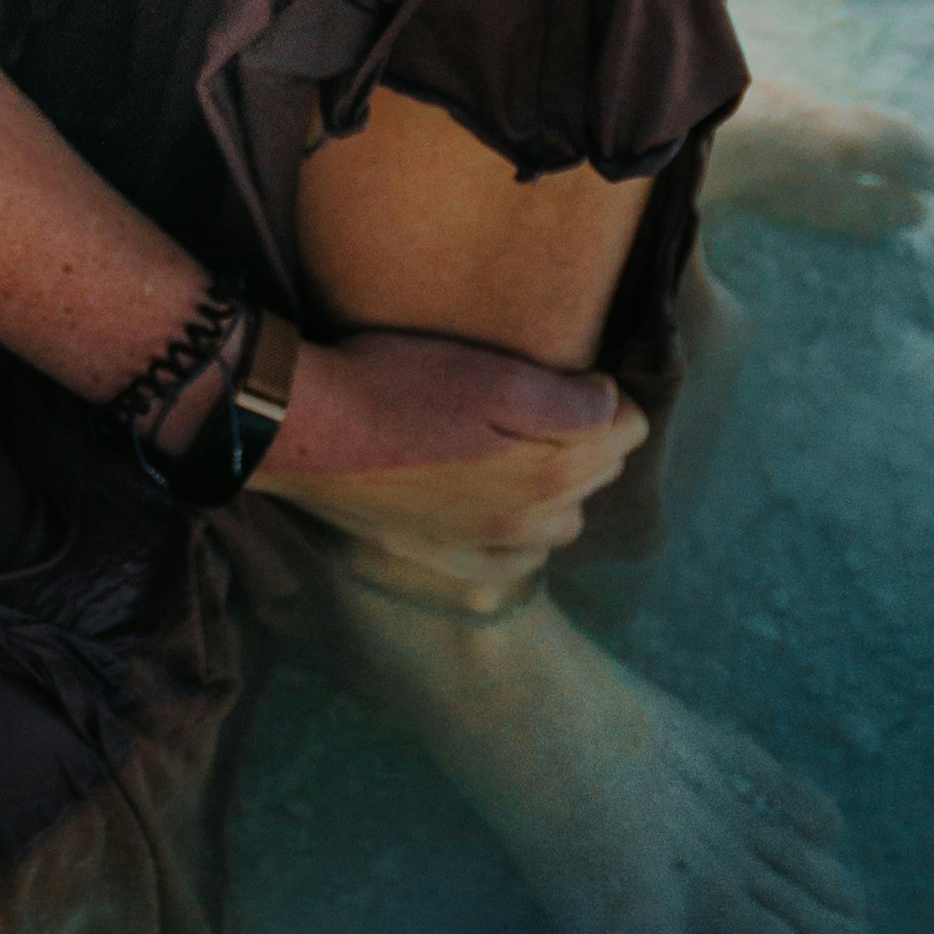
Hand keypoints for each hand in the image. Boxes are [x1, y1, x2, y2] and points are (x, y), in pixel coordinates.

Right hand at [251, 322, 633, 595]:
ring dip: (563, 488)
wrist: (306, 428)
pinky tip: (504, 508)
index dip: (607, 392)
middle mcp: (525, 524)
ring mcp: (483, 545)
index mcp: (548, 476)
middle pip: (598, 475)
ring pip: (562, 524)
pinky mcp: (441, 554)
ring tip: (531, 446)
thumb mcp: (492, 375)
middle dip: (593, 437)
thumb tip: (613, 407)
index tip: (573, 370)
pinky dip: (523, 538)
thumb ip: (569, 402)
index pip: (627, 431)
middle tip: (553, 397)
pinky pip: (512, 564)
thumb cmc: (397, 387)